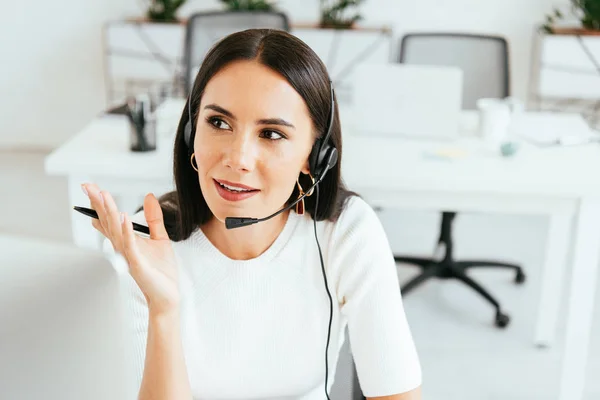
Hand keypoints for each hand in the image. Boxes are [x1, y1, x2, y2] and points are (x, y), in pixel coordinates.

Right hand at [82, 183, 179, 315]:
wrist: (168, 294)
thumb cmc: (162, 271)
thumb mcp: (160, 238)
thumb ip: (154, 218)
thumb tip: (149, 196)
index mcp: (127, 241)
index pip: (110, 220)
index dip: (100, 204)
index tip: (92, 189)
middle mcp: (123, 247)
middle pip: (108, 221)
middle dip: (98, 203)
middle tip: (88, 186)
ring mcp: (128, 255)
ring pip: (116, 230)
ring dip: (109, 212)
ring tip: (104, 195)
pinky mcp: (137, 263)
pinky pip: (130, 245)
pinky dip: (126, 231)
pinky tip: (124, 217)